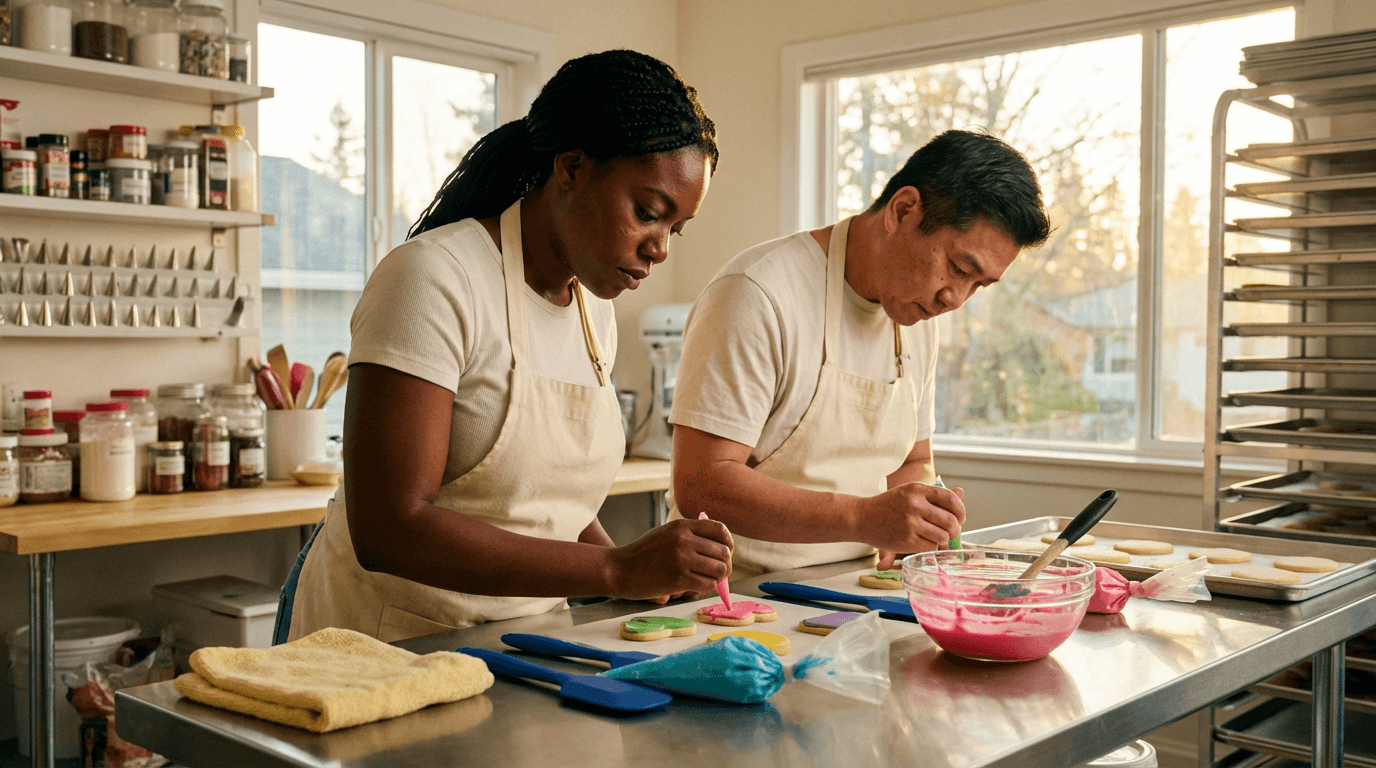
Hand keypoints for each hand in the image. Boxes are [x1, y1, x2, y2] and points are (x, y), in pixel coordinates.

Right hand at [607, 518, 732, 599]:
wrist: (620, 569)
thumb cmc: (644, 553)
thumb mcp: (666, 533)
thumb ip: (690, 535)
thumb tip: (719, 547)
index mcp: (682, 526)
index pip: (720, 530)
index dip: (728, 542)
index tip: (726, 551)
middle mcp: (684, 540)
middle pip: (723, 553)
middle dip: (725, 564)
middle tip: (719, 572)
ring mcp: (682, 560)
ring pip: (719, 570)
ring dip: (718, 578)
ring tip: (708, 579)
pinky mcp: (679, 580)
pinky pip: (707, 585)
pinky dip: (707, 587)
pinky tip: (697, 586)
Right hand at [876, 486, 964, 568]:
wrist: (861, 517)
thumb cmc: (888, 505)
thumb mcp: (910, 492)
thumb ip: (935, 494)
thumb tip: (961, 493)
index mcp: (917, 489)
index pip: (950, 499)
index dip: (960, 510)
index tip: (960, 518)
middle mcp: (915, 504)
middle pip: (950, 520)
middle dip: (955, 529)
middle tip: (951, 532)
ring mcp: (910, 523)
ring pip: (942, 536)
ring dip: (942, 540)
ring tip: (935, 538)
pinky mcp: (906, 540)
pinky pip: (931, 547)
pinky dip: (930, 547)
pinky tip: (922, 542)